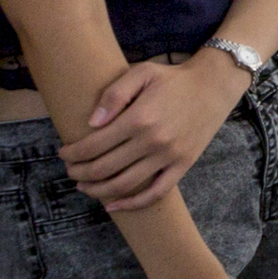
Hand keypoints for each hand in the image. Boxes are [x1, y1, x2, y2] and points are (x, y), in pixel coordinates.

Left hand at [65, 53, 250, 206]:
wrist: (214, 86)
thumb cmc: (173, 78)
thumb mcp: (141, 73)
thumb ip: (114, 95)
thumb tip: (91, 123)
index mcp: (139, 118)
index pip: (94, 145)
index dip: (73, 153)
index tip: (63, 153)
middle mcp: (153, 141)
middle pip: (104, 168)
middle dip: (80, 172)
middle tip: (70, 170)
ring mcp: (169, 156)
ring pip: (124, 184)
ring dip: (97, 190)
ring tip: (84, 186)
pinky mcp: (182, 165)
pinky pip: (155, 193)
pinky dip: (132, 204)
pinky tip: (113, 205)